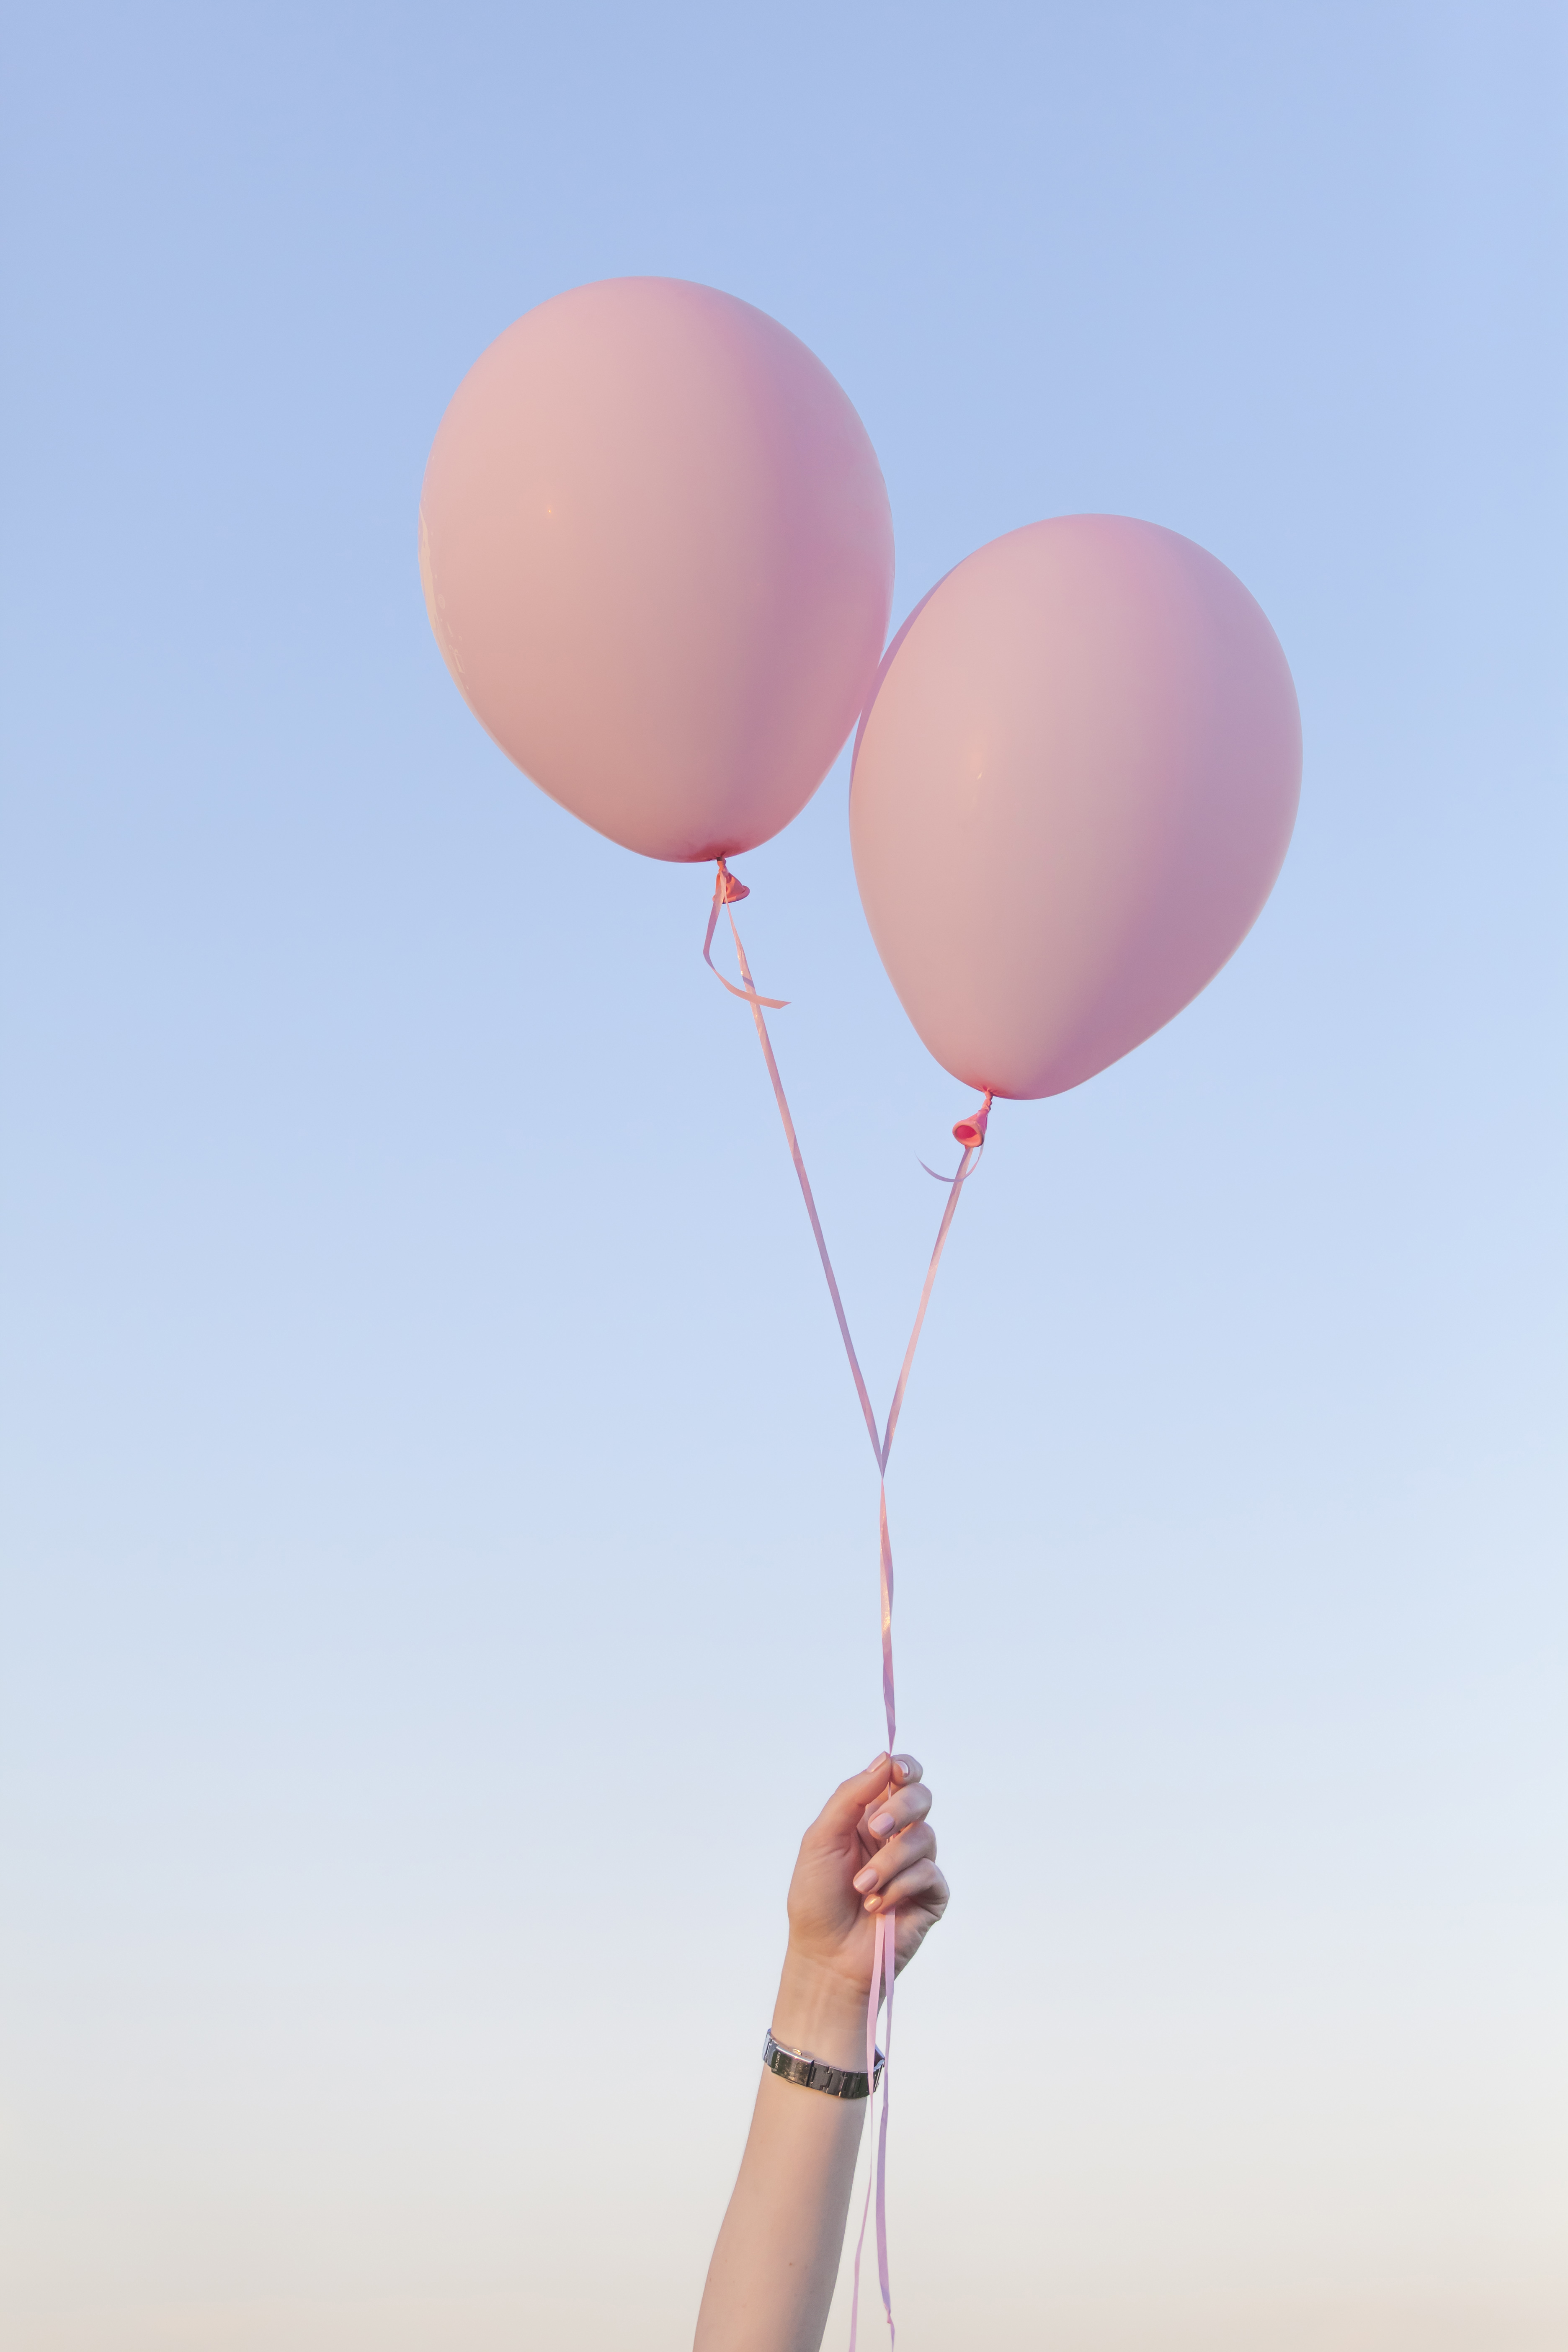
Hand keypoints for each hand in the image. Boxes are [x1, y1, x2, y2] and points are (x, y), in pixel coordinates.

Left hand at [782, 1753, 947, 2015]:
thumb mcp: (821, 1839)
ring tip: (863, 1889)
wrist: (826, 1956)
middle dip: (899, 1810)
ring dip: (889, 1862)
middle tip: (873, 1831)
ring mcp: (916, 1866)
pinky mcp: (930, 1896)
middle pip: (921, 1798)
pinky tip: (879, 1906)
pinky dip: (900, 1887)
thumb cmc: (816, 1899)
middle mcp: (896, 1837)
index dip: (905, 1768)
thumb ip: (852, 1796)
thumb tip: (884, 1760)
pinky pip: (930, 1874)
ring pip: (924, 1837)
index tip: (897, 1773)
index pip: (900, 1778)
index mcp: (869, 1818)